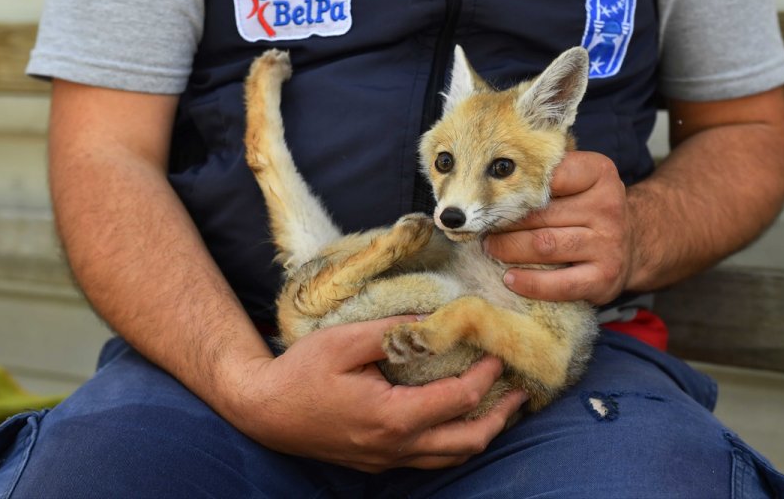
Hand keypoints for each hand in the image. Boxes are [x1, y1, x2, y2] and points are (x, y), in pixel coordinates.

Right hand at [216, 316, 526, 471]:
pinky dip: (455, 439)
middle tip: (520, 390)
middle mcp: (396, 446)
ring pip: (452, 456)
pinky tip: (458, 418)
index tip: (498, 351)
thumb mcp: (344, 341)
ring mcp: (387, 459)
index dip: (486, 376)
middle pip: (468, 440)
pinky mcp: (378, 461)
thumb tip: (434, 321)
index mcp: (393, 416)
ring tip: (501, 407)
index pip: (459, 398)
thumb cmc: (300, 372)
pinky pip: (430, 457)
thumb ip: (393, 333)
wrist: (263, 411)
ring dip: (482, 431)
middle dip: (500, 415)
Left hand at [483, 151, 632, 305]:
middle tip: (482, 226)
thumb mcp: (577, 182)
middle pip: (541, 214)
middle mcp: (608, 207)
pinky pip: (560, 283)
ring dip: (509, 248)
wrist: (632, 246)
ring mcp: (608, 244)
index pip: (552, 174)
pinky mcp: (604, 278)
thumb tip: (492, 182)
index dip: (519, 185)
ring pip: (544, 245)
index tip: (494, 192)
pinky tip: (510, 278)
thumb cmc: (587, 210)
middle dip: (505, 222)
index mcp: (600, 174)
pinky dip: (530, 283)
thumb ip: (546, 177)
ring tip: (490, 247)